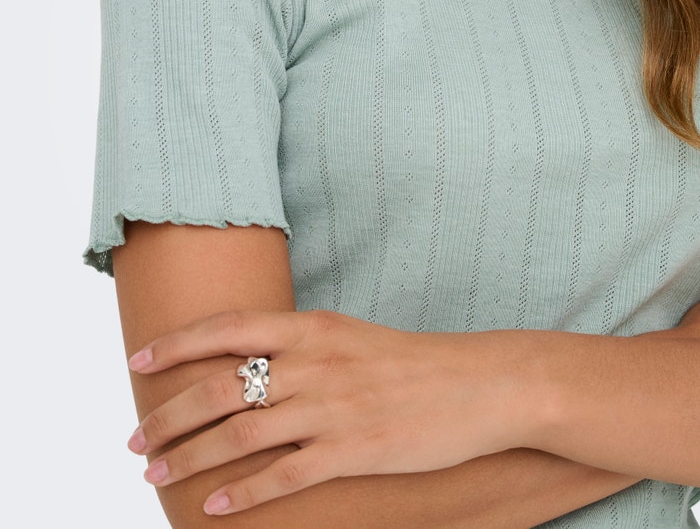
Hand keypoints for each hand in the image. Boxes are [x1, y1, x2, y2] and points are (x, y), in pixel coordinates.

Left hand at [125, 310, 534, 514]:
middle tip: (133, 437)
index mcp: (311, 328)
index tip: (139, 361)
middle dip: (168, 414)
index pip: (226, 328)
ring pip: (239, 434)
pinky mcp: (352, 452)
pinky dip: (243, 494)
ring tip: (155, 474)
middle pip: (219, 387)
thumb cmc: (409, 361)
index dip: (176, 344)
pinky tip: (214, 507)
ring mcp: (331, 409)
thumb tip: (244, 362)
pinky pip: (283, 477)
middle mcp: (313, 364)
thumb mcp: (347, 336)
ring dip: (189, 457)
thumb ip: (297, 345)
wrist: (476, 384)